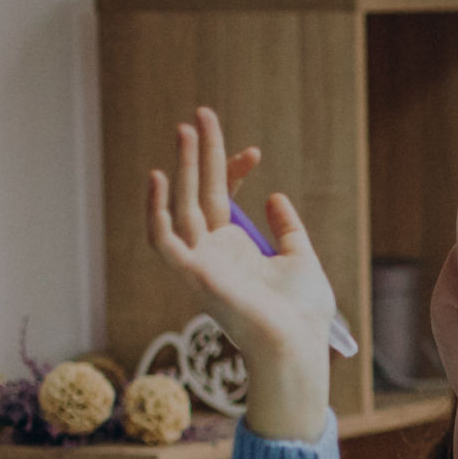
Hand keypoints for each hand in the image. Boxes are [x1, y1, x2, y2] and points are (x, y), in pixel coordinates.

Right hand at [147, 107, 335, 440]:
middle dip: (201, 154)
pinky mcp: (192, 274)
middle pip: (201, 192)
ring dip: (185, 166)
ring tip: (187, 129)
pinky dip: (156, 211)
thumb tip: (274, 196)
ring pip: (183, 205)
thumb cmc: (301, 313)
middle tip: (202, 115)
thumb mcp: (301, 259)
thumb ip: (287, 228)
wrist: (299, 343)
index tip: (254, 151)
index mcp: (235, 248)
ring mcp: (199, 262)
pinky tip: (159, 177)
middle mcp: (212, 252)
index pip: (224, 198)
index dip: (234, 171)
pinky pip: (163, 239)